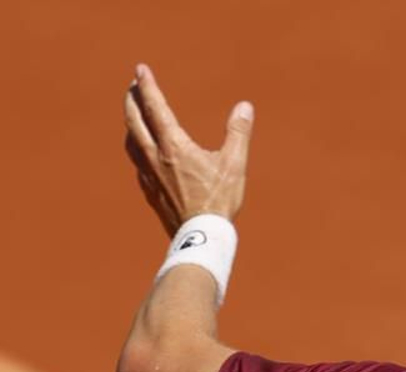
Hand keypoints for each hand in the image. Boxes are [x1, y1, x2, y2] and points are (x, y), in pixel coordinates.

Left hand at [123, 64, 252, 235]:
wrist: (201, 238)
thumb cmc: (219, 202)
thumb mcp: (234, 165)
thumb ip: (238, 132)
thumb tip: (245, 107)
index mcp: (173, 145)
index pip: (154, 106)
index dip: (147, 85)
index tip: (140, 70)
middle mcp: (155, 157)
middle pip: (134, 120)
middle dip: (132, 99)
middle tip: (133, 87)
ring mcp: (149, 176)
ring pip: (131, 141)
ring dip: (131, 123)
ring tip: (134, 114)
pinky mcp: (150, 192)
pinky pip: (137, 165)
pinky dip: (136, 150)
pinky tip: (141, 152)